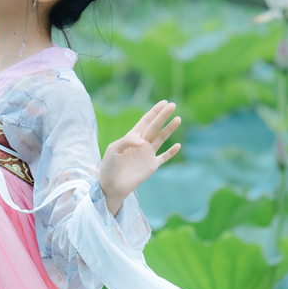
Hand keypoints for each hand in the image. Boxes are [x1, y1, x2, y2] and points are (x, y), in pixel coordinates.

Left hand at [99, 100, 180, 214]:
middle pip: (155, 127)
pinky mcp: (151, 166)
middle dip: (163, 116)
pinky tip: (178, 146)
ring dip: (169, 129)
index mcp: (132, 137)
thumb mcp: (114, 149)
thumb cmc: (109, 166)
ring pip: (161, 138)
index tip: (163, 103)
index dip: (154, 111)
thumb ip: (127, 142)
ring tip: (178, 119)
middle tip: (173, 105)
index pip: (145, 121)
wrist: (111, 185)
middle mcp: (142, 144)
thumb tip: (142, 141)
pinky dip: (171, 152)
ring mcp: (147, 154)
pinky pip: (164, 157)